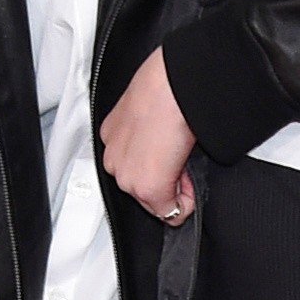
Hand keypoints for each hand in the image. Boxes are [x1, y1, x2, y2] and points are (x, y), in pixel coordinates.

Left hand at [99, 50, 195, 223]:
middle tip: (180, 155)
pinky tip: (186, 173)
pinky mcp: (149, 189)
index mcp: (112, 137)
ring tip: (182, 157)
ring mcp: (128, 177)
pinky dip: (186, 202)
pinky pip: (172, 213)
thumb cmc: (164, 86)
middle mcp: (114, 160)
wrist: (172, 86)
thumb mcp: (148, 109)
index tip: (171, 155)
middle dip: (167, 180)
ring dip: (174, 188)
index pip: (134, 168)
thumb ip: (147, 133)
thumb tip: (164, 145)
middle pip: (142, 190)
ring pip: (156, 202)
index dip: (159, 165)